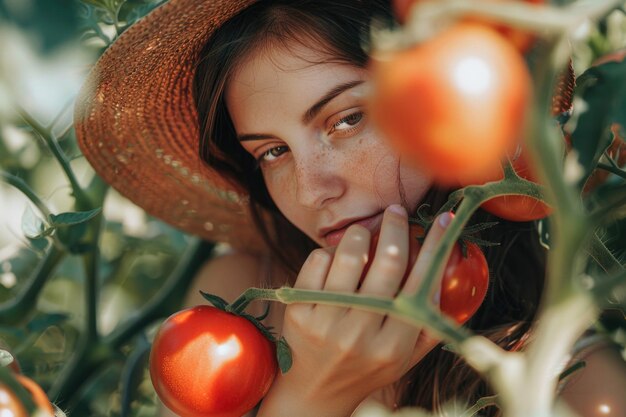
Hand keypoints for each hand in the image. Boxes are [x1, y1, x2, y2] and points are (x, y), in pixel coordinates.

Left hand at [257, 205, 452, 416]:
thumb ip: (429, 320)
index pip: (422, 284)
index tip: (444, 220)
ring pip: (350, 255)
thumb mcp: (406, 355)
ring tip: (363, 234)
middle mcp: (360, 334)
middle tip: (395, 212)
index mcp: (394, 345)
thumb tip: (445, 269)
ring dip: (359, 234)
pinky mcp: (298, 311)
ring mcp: (326, 322)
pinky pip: (317, 261)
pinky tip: (335, 259)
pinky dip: (330, 251)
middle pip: (387, 262)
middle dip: (395, 228)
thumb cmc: (367, 367)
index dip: (435, 246)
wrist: (316, 392)